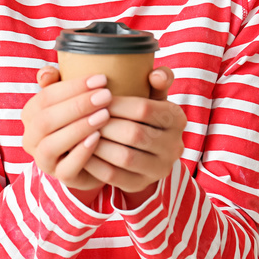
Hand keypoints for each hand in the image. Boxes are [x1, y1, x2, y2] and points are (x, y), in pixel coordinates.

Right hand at [21, 66, 110, 190]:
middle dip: (77, 106)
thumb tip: (46, 73)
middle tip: (106, 96)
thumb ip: (59, 82)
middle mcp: (31, 138)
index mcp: (31, 114)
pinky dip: (81, 152)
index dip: (73, 87)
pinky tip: (98, 138)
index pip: (46, 97)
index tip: (101, 79)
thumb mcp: (74, 98)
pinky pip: (66, 168)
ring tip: (105, 115)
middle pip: (46, 120)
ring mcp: (44, 160)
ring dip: (79, 128)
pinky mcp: (61, 177)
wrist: (97, 154)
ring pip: (51, 145)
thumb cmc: (83, 117)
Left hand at [82, 66, 186, 195]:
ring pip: (124, 157)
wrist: (144, 148)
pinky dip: (94, 163)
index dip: (117, 103)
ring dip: (99, 144)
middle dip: (105, 124)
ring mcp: (159, 169)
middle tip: (84, 115)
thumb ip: (158, 80)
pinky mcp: (141, 184)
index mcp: (177, 119)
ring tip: (80, 132)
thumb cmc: (143, 114)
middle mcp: (174, 146)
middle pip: (134, 134)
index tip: (96, 97)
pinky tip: (81, 150)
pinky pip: (114, 176)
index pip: (145, 109)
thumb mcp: (153, 95)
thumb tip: (156, 74)